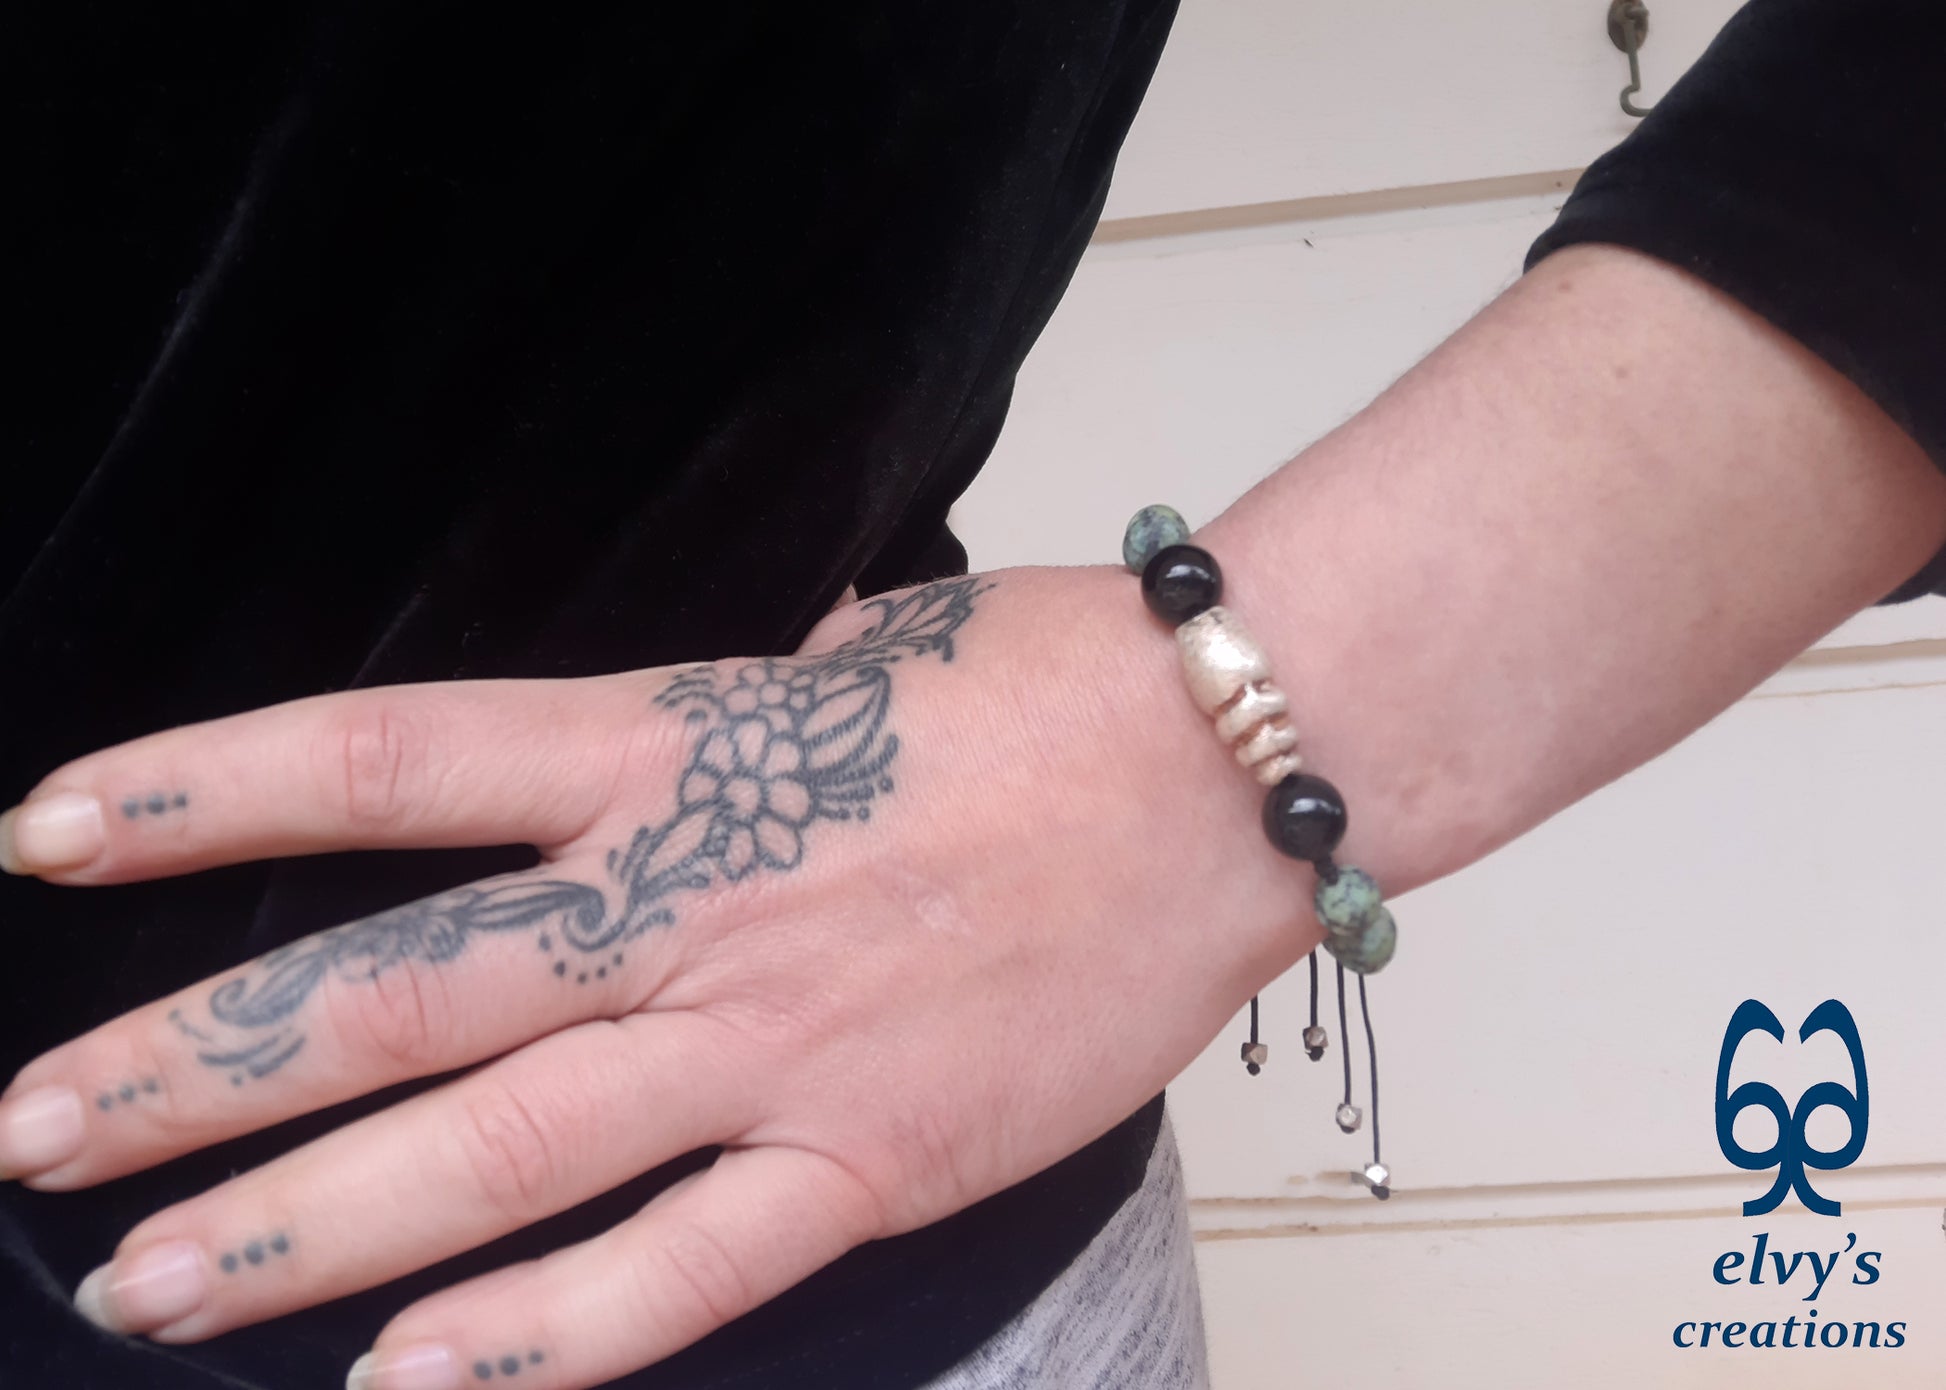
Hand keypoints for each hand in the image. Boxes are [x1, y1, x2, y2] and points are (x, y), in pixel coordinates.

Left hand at [0, 568, 1316, 1389]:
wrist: (1231, 766)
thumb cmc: (1053, 687)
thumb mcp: (852, 650)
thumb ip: (732, 705)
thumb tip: (687, 714)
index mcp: (676, 742)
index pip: (386, 760)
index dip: (203, 791)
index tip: (56, 830)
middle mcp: (689, 902)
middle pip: (389, 999)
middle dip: (192, 1073)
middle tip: (35, 1137)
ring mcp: (774, 1046)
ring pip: (496, 1157)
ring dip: (306, 1229)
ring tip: (151, 1284)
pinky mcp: (871, 1158)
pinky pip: (677, 1272)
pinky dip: (538, 1341)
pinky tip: (408, 1386)